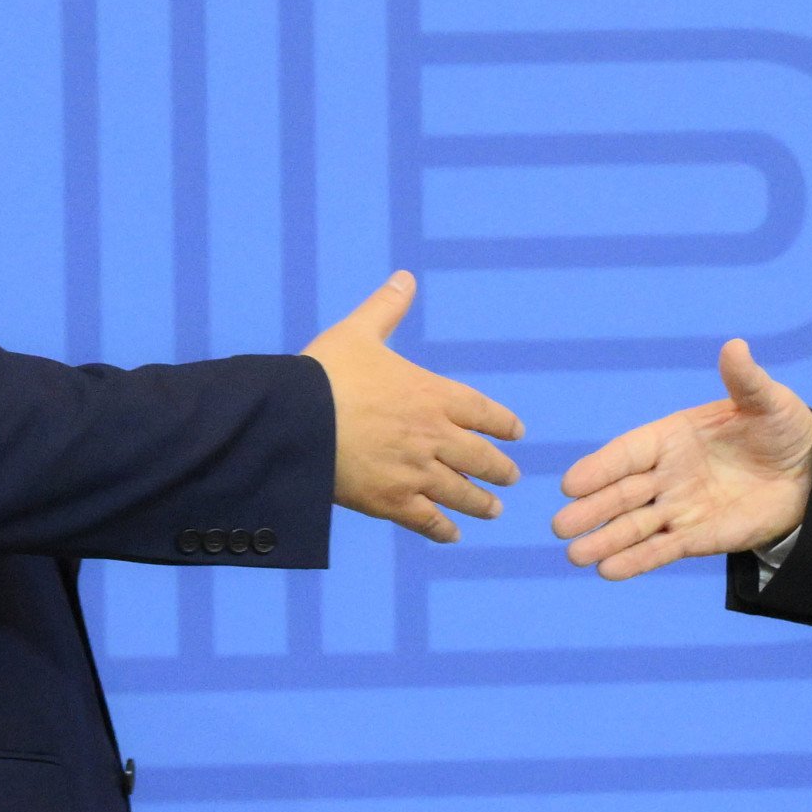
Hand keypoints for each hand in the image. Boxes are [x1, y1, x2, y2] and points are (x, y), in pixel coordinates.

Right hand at [306, 272, 521, 543]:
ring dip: (481, 502)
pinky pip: (428, 520)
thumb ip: (387, 308)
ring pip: (461, 492)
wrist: (295, 421)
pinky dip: (443, 529)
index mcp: (431, 394)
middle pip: (481, 457)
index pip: (483, 411)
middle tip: (512, 477)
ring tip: (494, 509)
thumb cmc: (325, 372)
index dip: (503, 423)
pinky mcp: (391, 501)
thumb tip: (405, 277)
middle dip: (500, 468)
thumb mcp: (359, 332)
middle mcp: (433, 436)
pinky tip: (452, 534)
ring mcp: (415, 472)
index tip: (517, 433)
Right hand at [552, 339, 811, 577]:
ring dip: (605, 540)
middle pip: (622, 493)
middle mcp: (668, 474)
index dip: (600, 468)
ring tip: (576, 556)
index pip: (628, 453)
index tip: (571, 484)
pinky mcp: (698, 537)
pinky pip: (661, 550)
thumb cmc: (782, 429)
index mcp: (672, 436)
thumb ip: (745, 381)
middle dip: (591, 510)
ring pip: (634, 526)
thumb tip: (735, 346)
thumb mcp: (768, 402)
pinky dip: (636, 561)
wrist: (811, 474)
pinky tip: (608, 571)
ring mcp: (680, 508)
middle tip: (560, 526)